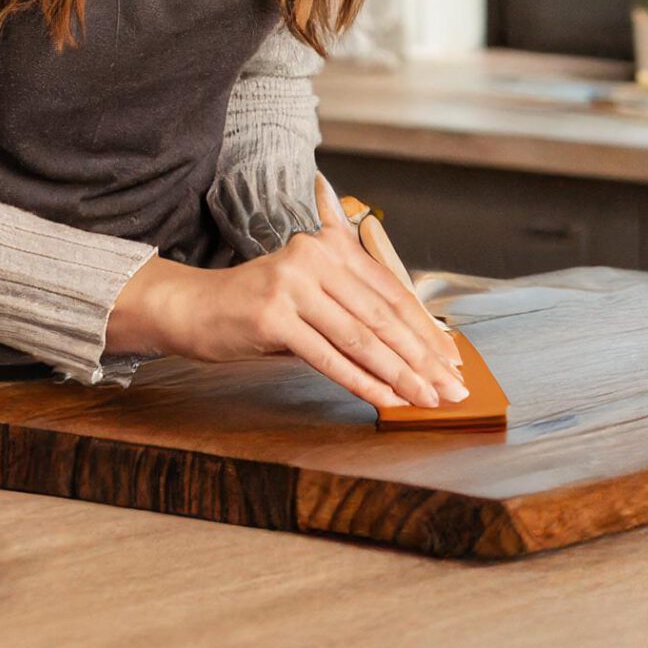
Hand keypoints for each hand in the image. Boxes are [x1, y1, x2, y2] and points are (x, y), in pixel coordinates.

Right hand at [106, 179, 464, 410]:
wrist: (194, 307)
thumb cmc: (257, 306)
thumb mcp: (310, 294)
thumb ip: (353, 310)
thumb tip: (412, 350)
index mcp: (330, 246)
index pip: (391, 293)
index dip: (426, 331)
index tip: (452, 362)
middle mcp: (314, 257)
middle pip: (382, 316)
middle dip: (422, 358)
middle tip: (452, 388)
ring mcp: (293, 284)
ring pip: (361, 339)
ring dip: (400, 375)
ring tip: (427, 400)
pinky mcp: (274, 316)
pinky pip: (330, 357)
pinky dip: (363, 383)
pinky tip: (386, 401)